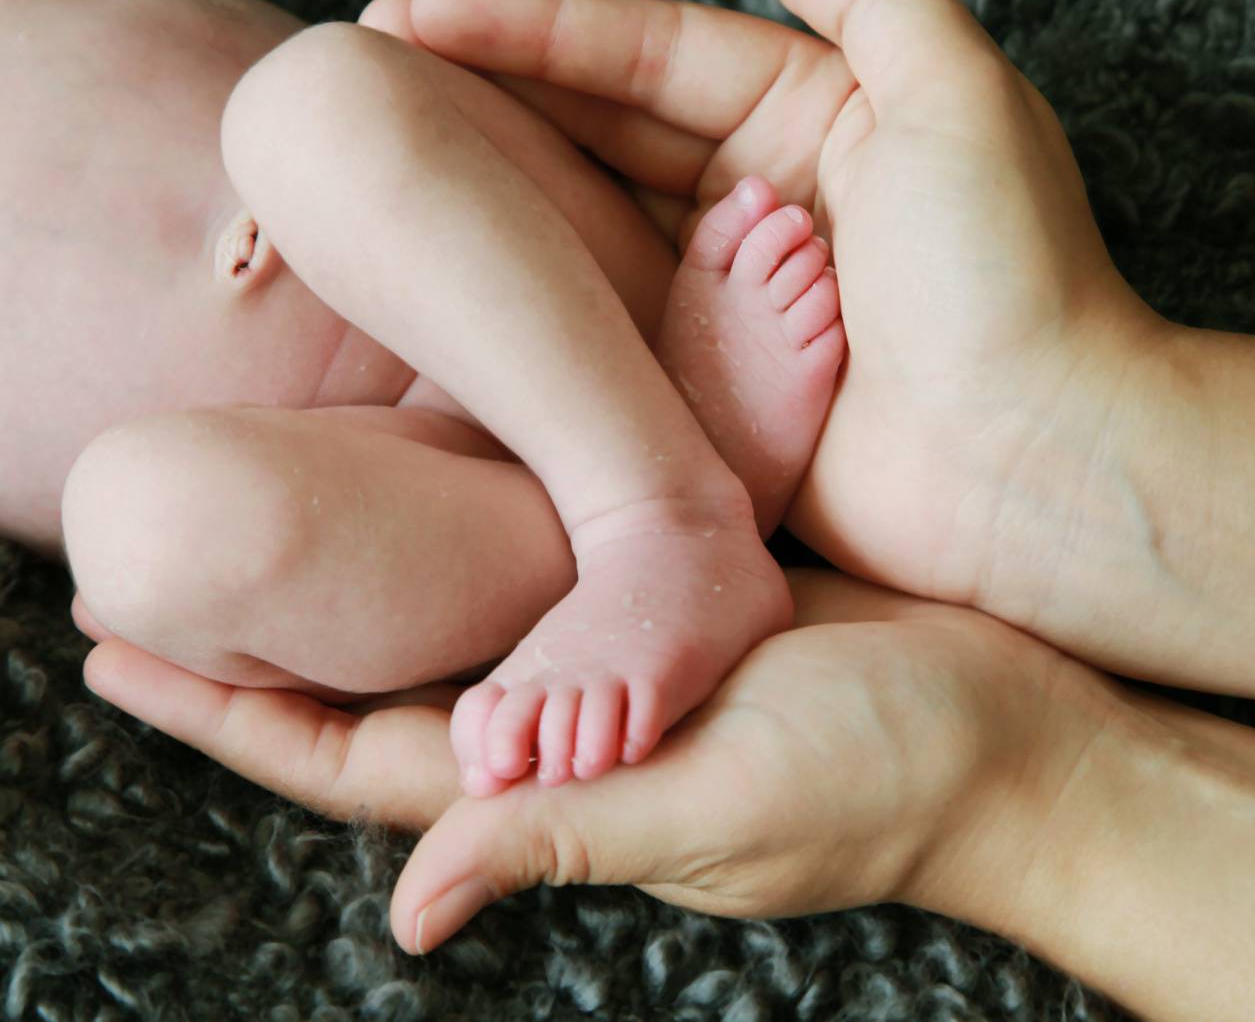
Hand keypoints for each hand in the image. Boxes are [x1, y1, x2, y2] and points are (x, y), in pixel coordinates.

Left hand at [82, 571, 1116, 953]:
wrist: (1015, 729)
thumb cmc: (882, 776)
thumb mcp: (721, 807)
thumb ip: (571, 835)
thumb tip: (410, 912)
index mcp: (555, 784)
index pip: (350, 757)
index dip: (232, 712)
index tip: (120, 652)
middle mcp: (571, 727)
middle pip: (385, 679)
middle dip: (275, 633)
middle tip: (171, 562)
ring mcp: (626, 668)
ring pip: (465, 612)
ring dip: (372, 563)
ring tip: (286, 495)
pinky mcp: (687, 608)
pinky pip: (561, 567)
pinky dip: (493, 519)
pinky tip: (457, 460)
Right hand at [365, 0, 1167, 640]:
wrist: (1038, 463)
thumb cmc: (1011, 277)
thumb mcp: (961, 95)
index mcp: (824, 119)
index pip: (655, 56)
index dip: (541, 30)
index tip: (424, 8)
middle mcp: (770, 204)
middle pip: (605, 136)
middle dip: (494, 101)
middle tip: (368, 70)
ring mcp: (733, 303)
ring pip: (591, 233)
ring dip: (495, 199)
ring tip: (378, 161)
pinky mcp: (711, 394)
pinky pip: (604, 336)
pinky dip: (531, 309)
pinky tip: (443, 281)